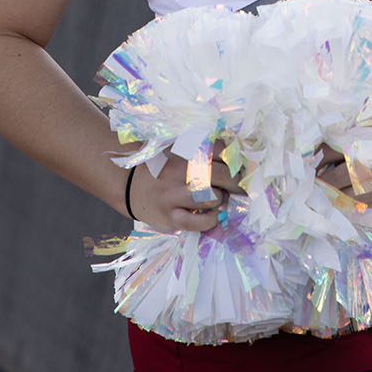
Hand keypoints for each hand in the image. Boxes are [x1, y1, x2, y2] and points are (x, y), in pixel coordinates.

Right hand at [127, 152, 241, 232]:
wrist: (130, 186)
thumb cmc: (164, 169)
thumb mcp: (180, 151)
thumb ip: (205, 151)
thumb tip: (239, 158)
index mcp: (185, 150)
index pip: (222, 150)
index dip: (236, 160)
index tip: (240, 167)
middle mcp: (180, 170)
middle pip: (223, 174)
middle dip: (236, 182)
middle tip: (239, 186)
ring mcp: (173, 194)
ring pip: (213, 197)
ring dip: (222, 199)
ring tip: (218, 198)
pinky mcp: (169, 217)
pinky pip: (199, 222)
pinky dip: (212, 219)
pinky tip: (212, 215)